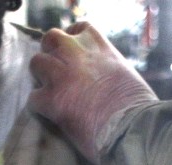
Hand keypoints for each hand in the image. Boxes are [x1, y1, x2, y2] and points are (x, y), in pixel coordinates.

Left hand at [29, 21, 156, 161]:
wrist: (134, 129)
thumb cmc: (138, 109)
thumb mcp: (127, 76)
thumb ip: (110, 69)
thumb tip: (105, 80)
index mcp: (100, 47)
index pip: (79, 29)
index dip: (72, 41)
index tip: (72, 54)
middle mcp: (78, 54)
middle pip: (51, 38)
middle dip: (51, 53)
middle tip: (56, 72)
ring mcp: (62, 76)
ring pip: (36, 62)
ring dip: (40, 76)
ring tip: (49, 91)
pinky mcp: (52, 100)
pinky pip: (33, 97)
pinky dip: (39, 105)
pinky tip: (50, 114)